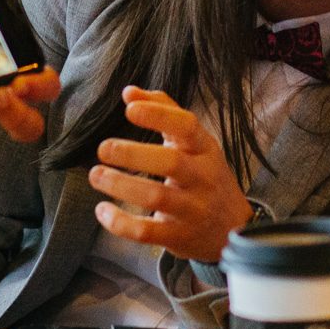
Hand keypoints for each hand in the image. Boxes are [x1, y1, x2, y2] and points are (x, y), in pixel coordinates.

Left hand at [90, 86, 251, 263]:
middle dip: (133, 154)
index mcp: (205, 149)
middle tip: (103, 148)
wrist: (234, 228)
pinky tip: (102, 210)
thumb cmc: (206, 177)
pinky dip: (120, 223)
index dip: (158, 116)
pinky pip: (147, 232)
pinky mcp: (179, 236)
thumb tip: (129, 91)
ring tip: (95, 175)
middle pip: (171, 163)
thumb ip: (164, 112)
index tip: (130, 109)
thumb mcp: (195, 143)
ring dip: (121, 185)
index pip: (187, 126)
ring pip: (157, 197)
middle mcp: (202, 177)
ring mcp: (192, 209)